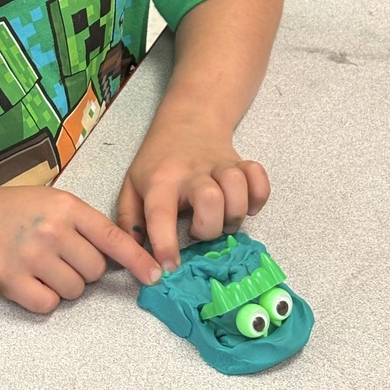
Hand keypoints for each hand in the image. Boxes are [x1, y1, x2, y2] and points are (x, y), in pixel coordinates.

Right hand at [0, 185, 162, 313]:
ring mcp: (33, 257)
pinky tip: (27, 280)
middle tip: (59, 255)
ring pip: (75, 290)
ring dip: (64, 284)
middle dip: (84, 269)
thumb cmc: (11, 209)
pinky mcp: (14, 282)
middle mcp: (53, 231)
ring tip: (40, 264)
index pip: (112, 237)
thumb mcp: (51, 201)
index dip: (138, 259)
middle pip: (96, 270)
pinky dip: (43, 298)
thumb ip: (83, 223)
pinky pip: (49, 304)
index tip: (156, 275)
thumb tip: (120, 255)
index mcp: (66, 207)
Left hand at [116, 122, 270, 271]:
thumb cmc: (157, 162)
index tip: (168, 269)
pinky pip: (260, 179)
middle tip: (198, 231)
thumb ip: (129, 221)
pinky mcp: (242, 163)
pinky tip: (245, 204)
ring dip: (234, 213)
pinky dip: (258, 197)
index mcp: (160, 180)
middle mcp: (191, 172)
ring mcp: (219, 165)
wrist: (187, 120)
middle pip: (209, 199)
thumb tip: (133, 256)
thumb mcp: (132, 186)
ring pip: (237, 188)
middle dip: (208, 228)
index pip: (160, 213)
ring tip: (221, 219)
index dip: (165, 244)